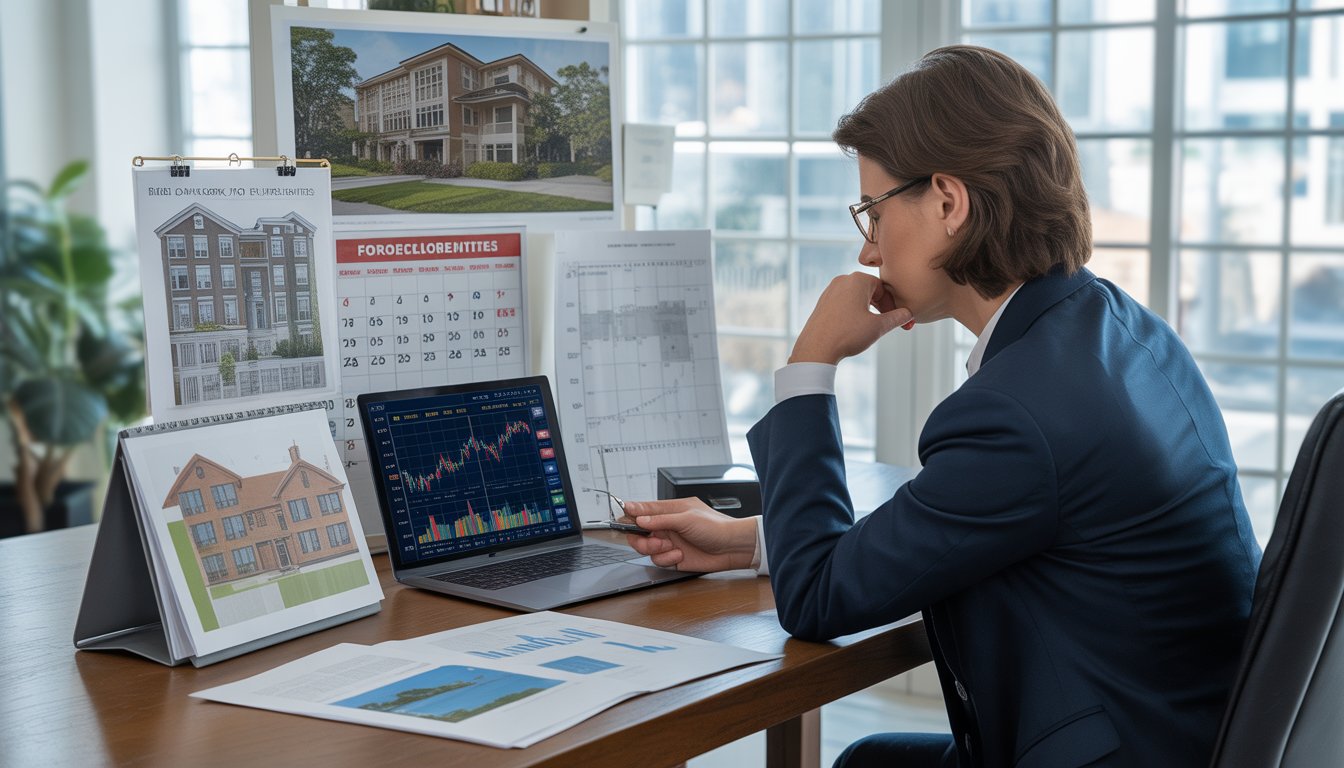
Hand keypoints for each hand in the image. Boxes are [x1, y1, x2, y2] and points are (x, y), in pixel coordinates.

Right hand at [621, 498, 758, 572]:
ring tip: (669, 547)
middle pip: (640, 532)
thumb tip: (639, 518)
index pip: (644, 510)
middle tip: (650, 540)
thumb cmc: (716, 527)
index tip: (621, 518)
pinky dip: (666, 559)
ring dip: (655, 549)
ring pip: (646, 548)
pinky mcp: (673, 558)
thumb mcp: (686, 518)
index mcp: (670, 510)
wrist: (732, 548)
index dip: (631, 513)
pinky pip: (658, 560)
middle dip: (641, 538)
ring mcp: (670, 542)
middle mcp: (667, 526)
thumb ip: (660, 518)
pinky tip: (679, 555)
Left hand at [790, 272, 913, 364]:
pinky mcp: (823, 303)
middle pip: (870, 291)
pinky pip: (844, 304)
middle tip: (889, 324)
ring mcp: (830, 291)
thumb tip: (907, 314)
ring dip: (869, 311)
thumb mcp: (878, 326)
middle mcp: (842, 280)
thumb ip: (896, 318)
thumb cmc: (847, 335)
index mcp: (857, 280)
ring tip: (873, 327)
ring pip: (857, 298)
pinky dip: (854, 313)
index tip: (898, 320)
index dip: (893, 305)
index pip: (883, 288)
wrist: (817, 349)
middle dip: (882, 307)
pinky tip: (855, 328)